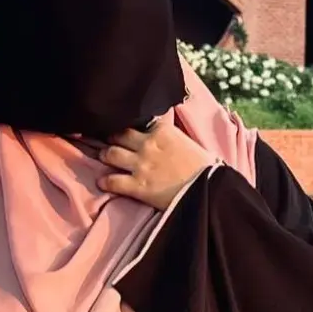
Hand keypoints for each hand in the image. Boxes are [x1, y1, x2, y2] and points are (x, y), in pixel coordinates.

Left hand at [91, 117, 209, 209]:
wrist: (210, 190)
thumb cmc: (204, 168)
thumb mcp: (187, 142)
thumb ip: (170, 136)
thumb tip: (162, 132)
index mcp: (162, 131)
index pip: (138, 121)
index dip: (128, 124)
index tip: (123, 128)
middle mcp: (148, 144)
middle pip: (119, 135)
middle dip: (112, 138)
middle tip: (109, 142)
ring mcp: (141, 165)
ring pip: (111, 154)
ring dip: (105, 156)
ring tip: (103, 158)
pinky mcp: (137, 186)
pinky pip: (113, 181)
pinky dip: (105, 182)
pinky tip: (102, 182)